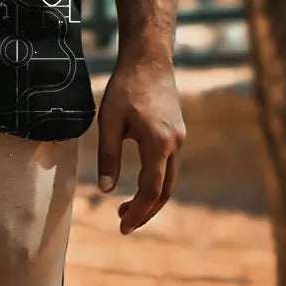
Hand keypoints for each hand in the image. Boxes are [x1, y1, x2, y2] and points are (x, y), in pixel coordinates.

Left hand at [96, 55, 184, 234]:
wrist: (148, 59)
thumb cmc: (125, 87)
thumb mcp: (109, 121)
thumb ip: (108, 156)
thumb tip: (105, 190)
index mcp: (159, 144)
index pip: (151, 190)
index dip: (138, 212)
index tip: (122, 226)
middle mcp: (175, 144)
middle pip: (165, 190)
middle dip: (146, 211)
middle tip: (123, 224)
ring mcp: (179, 138)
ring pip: (170, 180)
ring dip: (151, 198)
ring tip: (126, 208)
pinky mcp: (177, 133)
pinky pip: (169, 166)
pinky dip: (156, 181)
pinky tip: (139, 183)